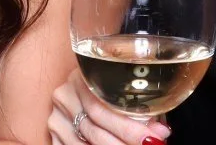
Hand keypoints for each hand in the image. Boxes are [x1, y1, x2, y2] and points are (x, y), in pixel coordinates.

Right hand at [48, 73, 168, 144]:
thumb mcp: (118, 86)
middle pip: (94, 128)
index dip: (129, 127)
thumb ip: (135, 105)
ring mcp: (57, 116)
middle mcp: (65, 95)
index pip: (102, 106)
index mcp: (82, 76)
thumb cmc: (108, 86)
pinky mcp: (55, 133)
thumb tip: (161, 132)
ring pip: (84, 142)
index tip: (153, 137)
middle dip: (124, 142)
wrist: (84, 90)